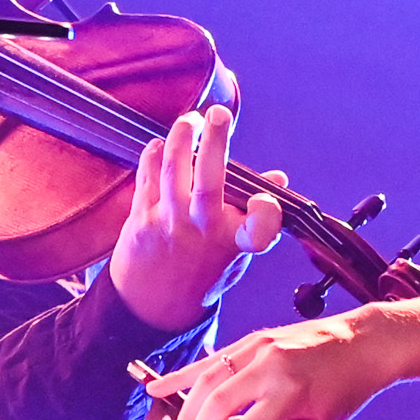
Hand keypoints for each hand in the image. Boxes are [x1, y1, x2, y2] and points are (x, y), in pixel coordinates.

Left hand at [105, 104, 283, 328]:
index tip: (268, 199)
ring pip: (173, 169)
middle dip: (216, 140)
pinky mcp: (141, 219)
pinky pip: (148, 176)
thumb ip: (256, 215)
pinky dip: (153, 154)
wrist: (155, 306)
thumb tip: (278, 179)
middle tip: (219, 113)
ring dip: (181, 137)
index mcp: (233, 242)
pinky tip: (159, 144)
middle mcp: (202, 230)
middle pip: (209, 179)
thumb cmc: (203, 270)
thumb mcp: (237, 251)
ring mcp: (169, 223)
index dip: (268, 212)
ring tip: (190, 121)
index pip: (261, 227)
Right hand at [142, 312, 400, 419]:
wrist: (364, 342)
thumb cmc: (346, 387)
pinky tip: (157, 389)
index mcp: (291, 390)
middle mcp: (270, 365)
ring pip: (206, 381)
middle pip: (217, 403)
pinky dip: (182, 376)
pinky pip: (210, 361)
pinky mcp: (252, 340)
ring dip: (187, 414)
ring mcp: (258, 348)